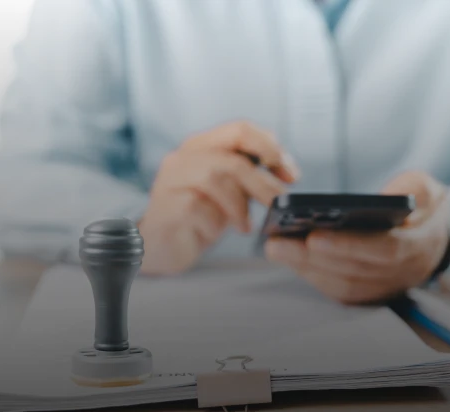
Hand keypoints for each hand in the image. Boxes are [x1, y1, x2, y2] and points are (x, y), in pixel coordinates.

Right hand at [139, 121, 299, 275]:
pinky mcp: (165, 207)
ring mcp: (171, 181)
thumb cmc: (197, 216)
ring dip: (239, 205)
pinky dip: (213, 223)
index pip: (240, 130)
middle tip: (278, 203)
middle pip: (232, 159)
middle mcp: (184, 157)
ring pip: (215, 178)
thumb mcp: (229, 191)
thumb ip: (249, 176)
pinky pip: (198, 208)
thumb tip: (286, 173)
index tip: (290, 173)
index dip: (270, 148)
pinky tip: (213, 233)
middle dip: (262, 183)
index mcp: (202, 146)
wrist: (159, 244)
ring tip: (245, 225)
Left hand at [265, 171, 449, 304]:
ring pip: (342, 286)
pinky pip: (338, 291)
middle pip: (353, 272)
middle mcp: (404, 274)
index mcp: (420, 245)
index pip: (384, 251)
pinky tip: (288, 258)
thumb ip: (410, 191)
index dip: (349, 246)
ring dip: (305, 269)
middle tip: (276, 243)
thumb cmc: (425, 208)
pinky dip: (311, 275)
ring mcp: (386, 288)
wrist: (437, 239)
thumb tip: (379, 200)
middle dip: (311, 258)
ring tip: (275, 248)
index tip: (314, 236)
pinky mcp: (370, 294)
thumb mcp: (427, 189)